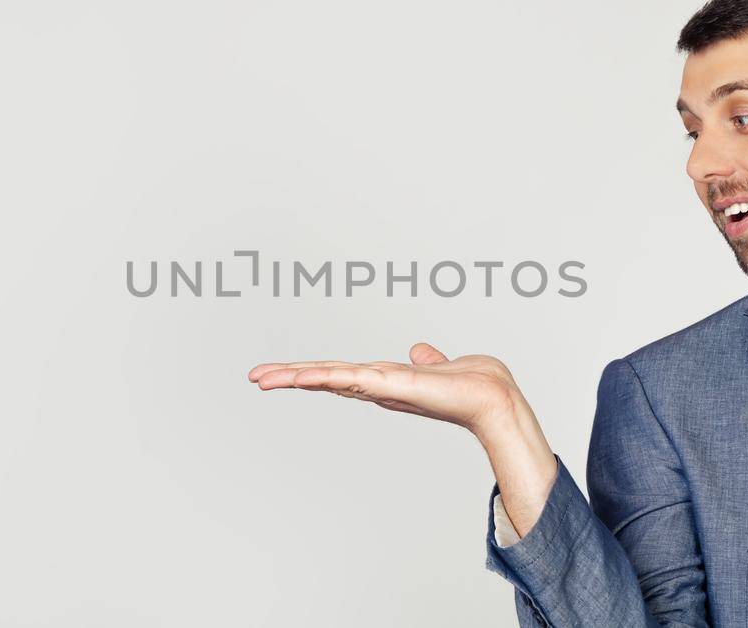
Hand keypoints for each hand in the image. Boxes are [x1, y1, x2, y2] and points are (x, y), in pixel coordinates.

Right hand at [246, 342, 521, 435]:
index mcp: (383, 379)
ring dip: (296, 377)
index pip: (337, 373)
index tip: (281, 373)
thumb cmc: (470, 384)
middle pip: (325, 377)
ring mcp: (382, 386)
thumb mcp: (438, 365)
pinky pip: (352, 378)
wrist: (491, 396)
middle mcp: (377, 385)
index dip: (309, 372)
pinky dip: (327, 377)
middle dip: (290, 377)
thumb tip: (419, 351)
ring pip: (330, 377)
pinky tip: (304, 376)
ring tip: (264, 378)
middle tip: (255, 377)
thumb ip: (426, 360)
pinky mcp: (392, 385)